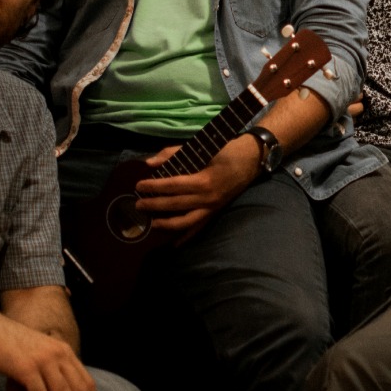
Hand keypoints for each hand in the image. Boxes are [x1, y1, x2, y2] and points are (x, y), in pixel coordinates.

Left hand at [134, 136, 262, 234]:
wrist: (252, 159)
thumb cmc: (227, 150)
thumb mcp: (201, 147)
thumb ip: (174, 153)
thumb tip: (150, 162)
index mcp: (204, 180)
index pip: (173, 186)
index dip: (154, 186)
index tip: (138, 185)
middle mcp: (208, 198)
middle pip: (176, 204)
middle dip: (154, 205)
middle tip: (137, 205)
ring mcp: (213, 207)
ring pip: (186, 222)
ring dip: (167, 224)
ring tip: (152, 223)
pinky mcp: (216, 211)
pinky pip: (200, 227)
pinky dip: (187, 236)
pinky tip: (174, 243)